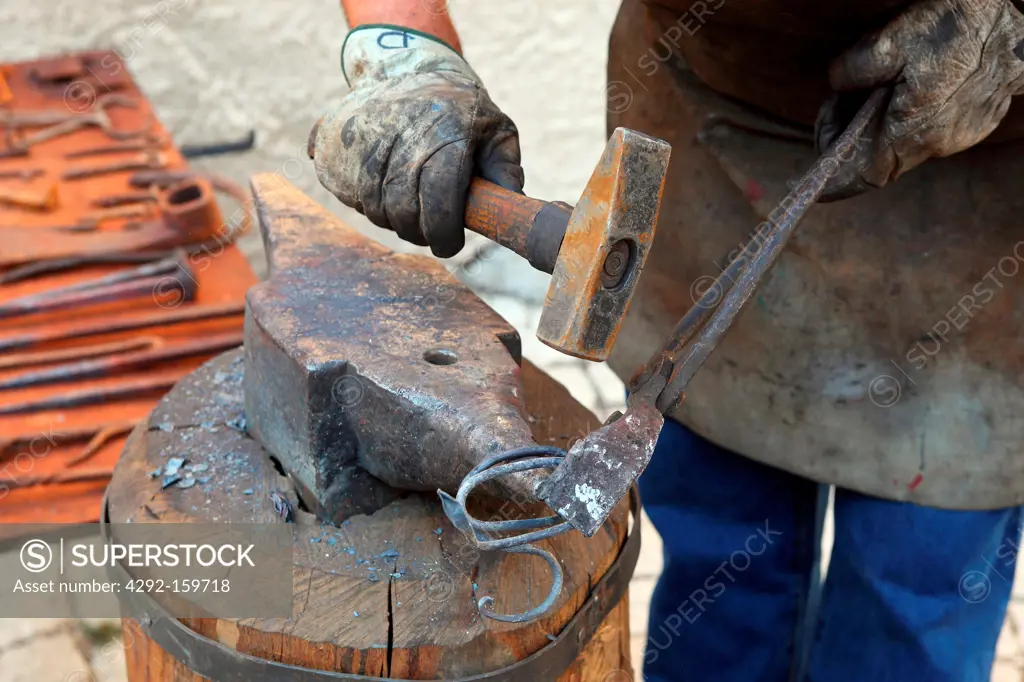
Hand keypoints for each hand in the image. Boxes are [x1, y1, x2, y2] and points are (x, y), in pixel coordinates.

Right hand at [310, 26, 523, 257]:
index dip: (444, 231)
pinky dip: (366, 203)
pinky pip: (347, 190)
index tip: (451, 245)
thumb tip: (509, 207)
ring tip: (410, 213)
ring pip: (372, 203)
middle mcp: (403, 130)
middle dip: (418, 233)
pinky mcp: (335, 137)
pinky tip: (385, 195)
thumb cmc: (461, 112)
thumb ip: (506, 171)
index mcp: (447, 131)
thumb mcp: (497, 132)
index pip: (440, 197)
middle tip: (431, 236)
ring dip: (392, 220)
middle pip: (402, 207)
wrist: (410, 69)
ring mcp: (364, 132)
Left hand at [817, 0, 1023, 199]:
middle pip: (878, 158)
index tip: (819, 157)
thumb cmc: (951, 30)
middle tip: (842, 100)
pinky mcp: (972, 123)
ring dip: (880, 122)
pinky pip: (928, 129)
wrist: (1015, 23)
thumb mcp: (885, 44)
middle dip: (852, 134)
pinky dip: (907, 115)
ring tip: (879, 85)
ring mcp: (958, 137)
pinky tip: (909, 84)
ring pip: (902, 143)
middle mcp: (936, 145)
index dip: (834, 174)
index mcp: (912, 133)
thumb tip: (838, 89)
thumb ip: (848, 73)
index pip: (861, 177)